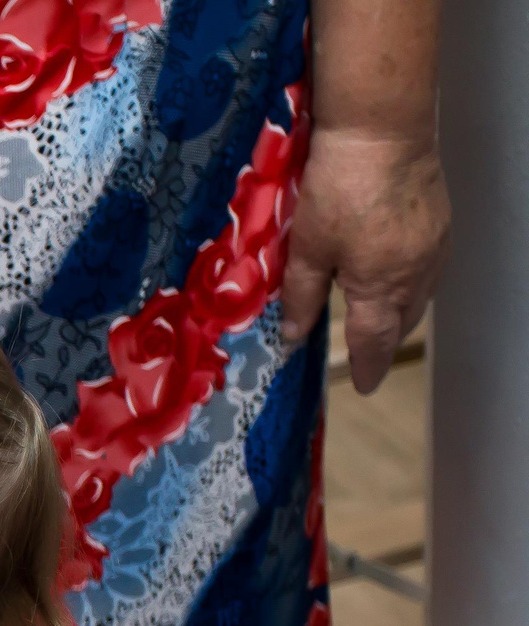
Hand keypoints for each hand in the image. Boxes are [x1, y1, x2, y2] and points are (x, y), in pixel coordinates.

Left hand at [278, 125, 447, 394]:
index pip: (376, 341)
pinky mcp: (441, 222)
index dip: (368, 366)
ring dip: (400, 312)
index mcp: (383, 286)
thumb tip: (294, 337)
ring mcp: (436, 246)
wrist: (383, 130)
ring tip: (377, 317)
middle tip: (365, 352)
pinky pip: (429, 269)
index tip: (365, 386)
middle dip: (384, 341)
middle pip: (403, 322)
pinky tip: (394, 275)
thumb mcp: (307, 248)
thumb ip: (301, 296)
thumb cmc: (339, 189)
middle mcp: (419, 272)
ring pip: (421, 296)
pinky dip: (411, 283)